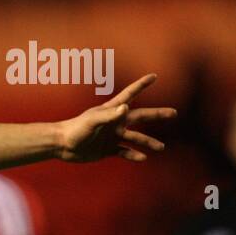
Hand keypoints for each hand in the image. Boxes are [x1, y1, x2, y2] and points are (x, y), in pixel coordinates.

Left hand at [57, 74, 176, 162]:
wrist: (62, 145)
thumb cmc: (75, 129)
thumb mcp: (93, 121)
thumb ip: (109, 115)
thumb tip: (126, 108)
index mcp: (111, 111)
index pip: (129, 95)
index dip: (141, 85)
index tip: (154, 76)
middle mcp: (115, 122)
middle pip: (141, 117)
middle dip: (157, 114)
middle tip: (174, 113)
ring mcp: (112, 135)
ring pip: (135, 137)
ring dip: (148, 141)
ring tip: (161, 147)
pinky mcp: (107, 149)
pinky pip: (124, 151)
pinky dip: (133, 154)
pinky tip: (143, 158)